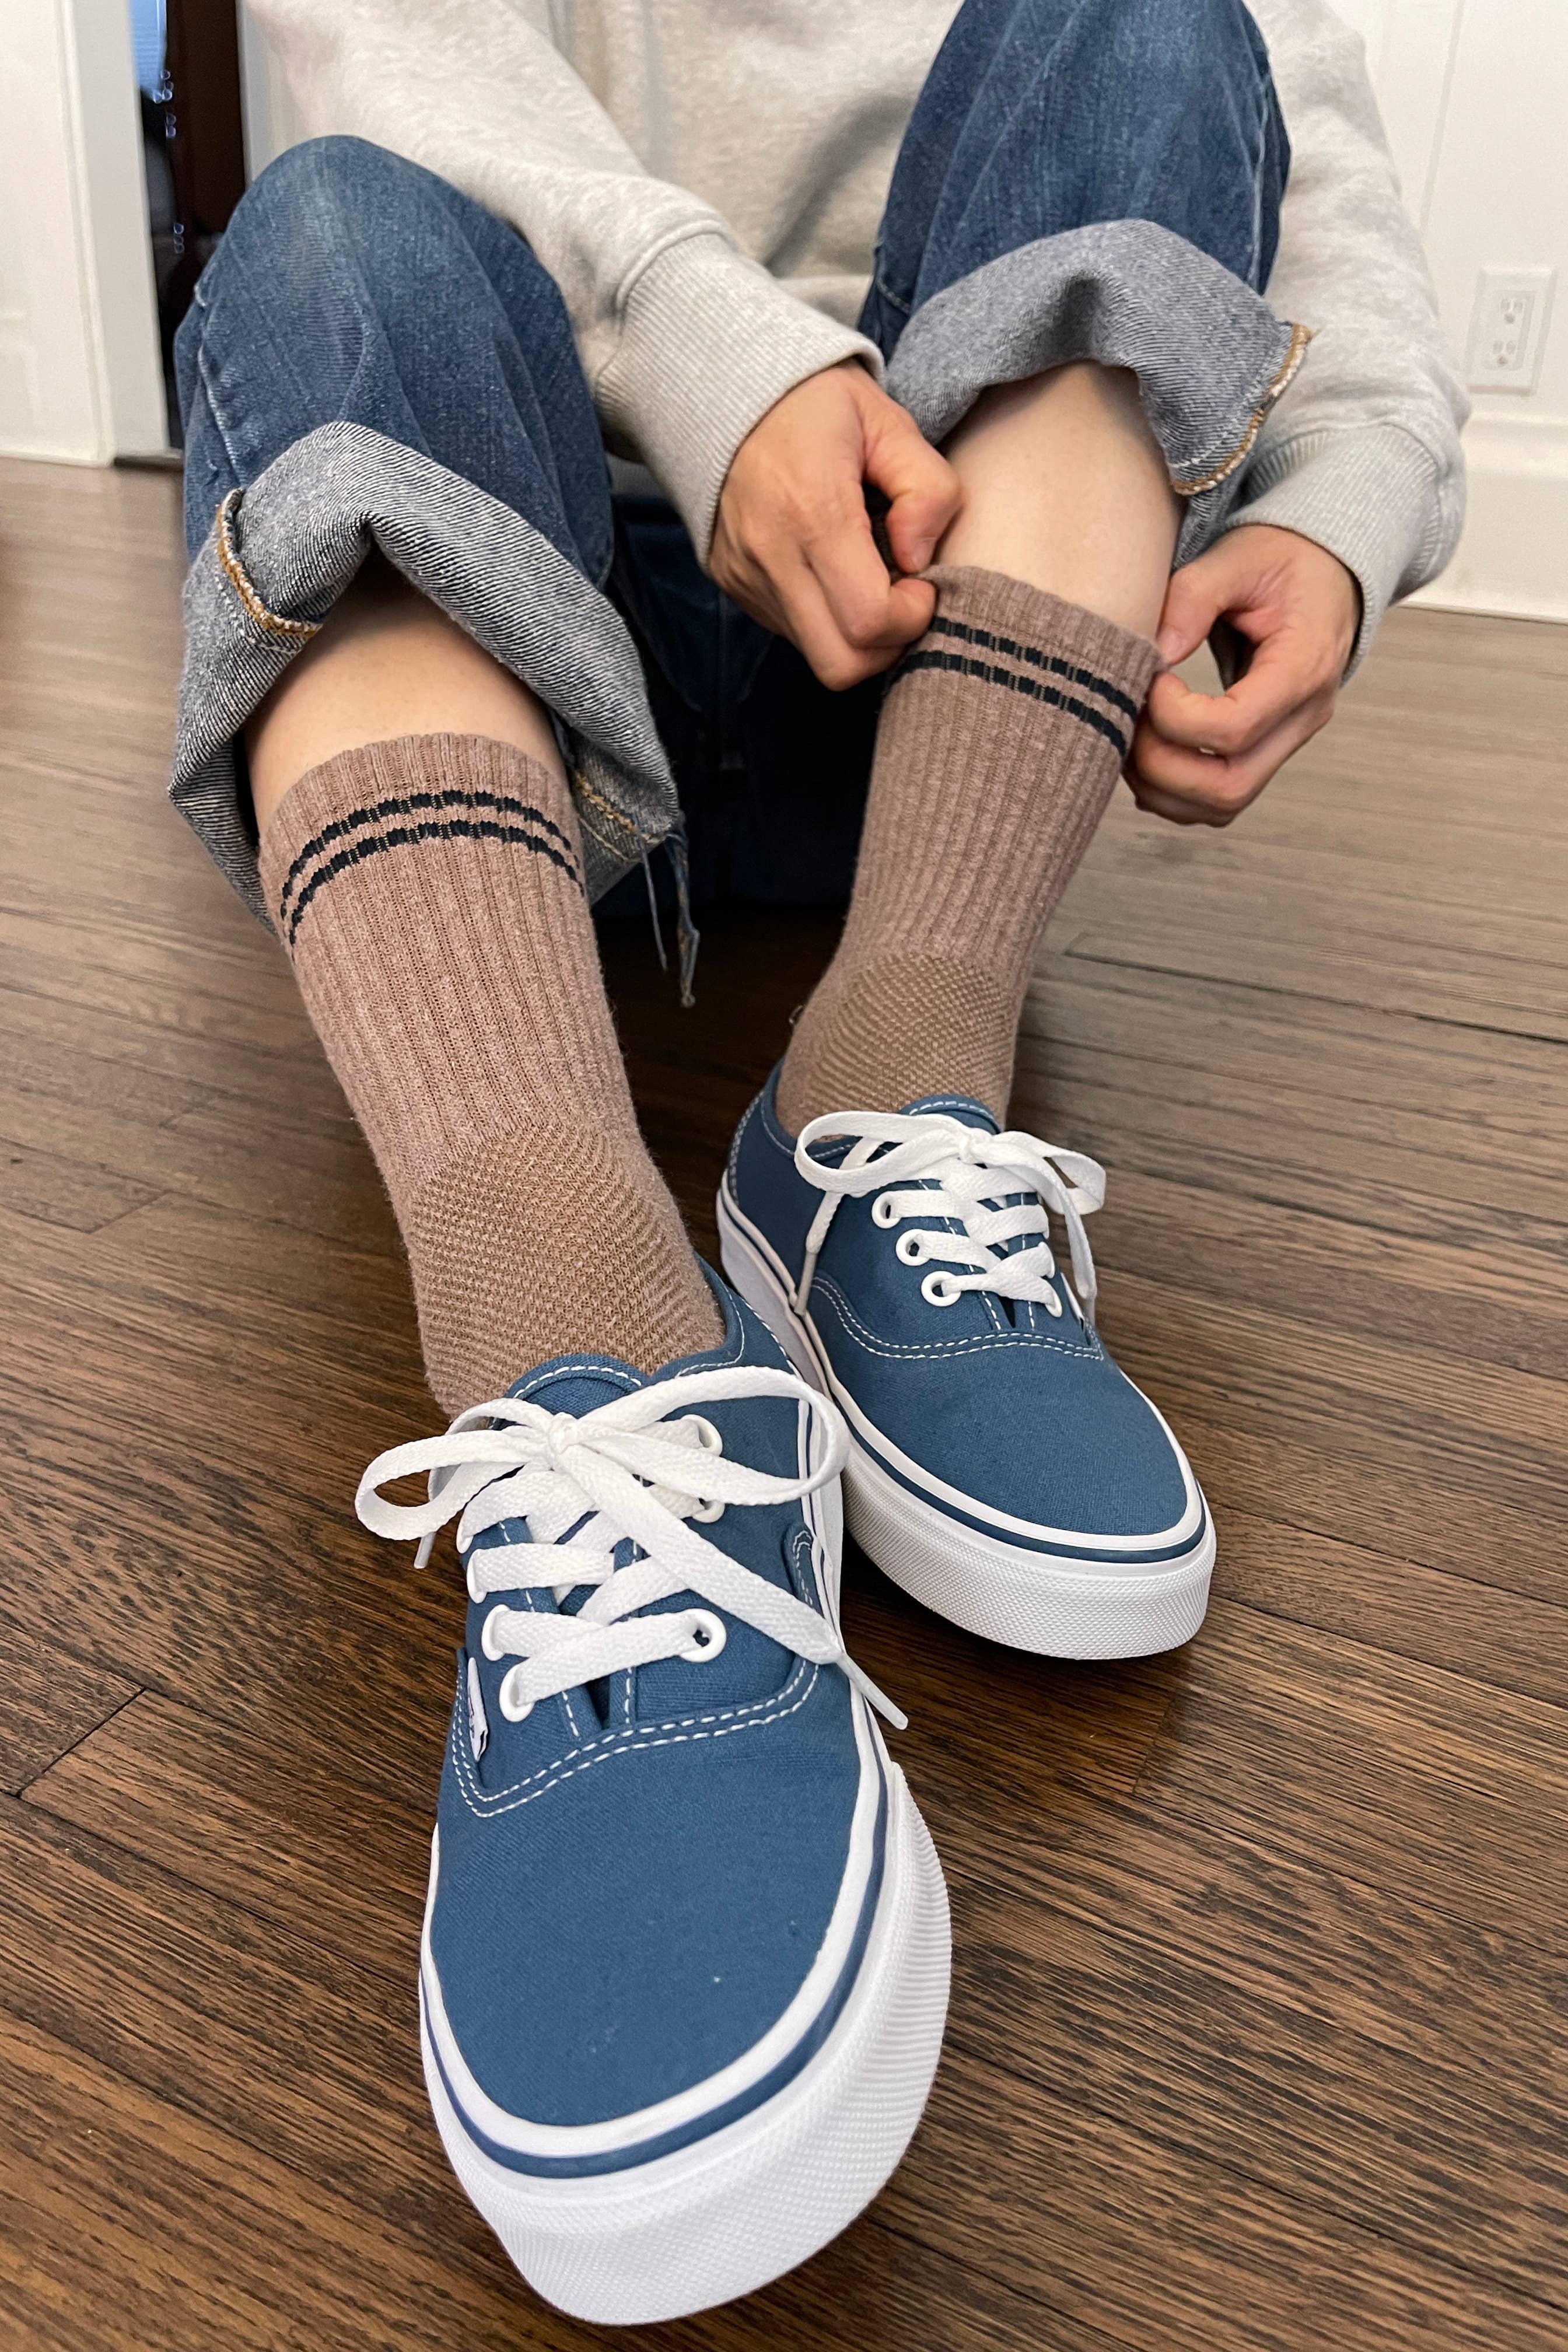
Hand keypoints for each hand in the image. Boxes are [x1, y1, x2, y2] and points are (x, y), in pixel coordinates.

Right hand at [711, 363, 960, 691]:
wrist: (723, 387)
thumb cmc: (816, 403)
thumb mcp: (887, 421)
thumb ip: (927, 488)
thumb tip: (920, 559)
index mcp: (813, 512)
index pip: (870, 621)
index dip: (912, 616)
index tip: (921, 579)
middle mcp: (771, 557)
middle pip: (842, 665)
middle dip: (887, 645)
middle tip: (900, 595)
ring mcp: (746, 578)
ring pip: (817, 657)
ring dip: (857, 635)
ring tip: (866, 577)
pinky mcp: (734, 585)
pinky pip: (791, 632)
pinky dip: (825, 618)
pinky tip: (832, 571)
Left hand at [1128, 525, 1359, 824]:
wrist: (1324, 576)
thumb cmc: (1283, 563)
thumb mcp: (1240, 556)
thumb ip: (1194, 596)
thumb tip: (1152, 651)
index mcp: (1304, 668)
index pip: (1235, 729)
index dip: (1175, 717)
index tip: (1152, 678)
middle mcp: (1302, 719)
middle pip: (1228, 788)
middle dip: (1159, 766)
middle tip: (1129, 715)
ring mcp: (1286, 745)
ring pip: (1220, 807)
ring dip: (1160, 787)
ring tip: (1131, 734)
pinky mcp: (1265, 756)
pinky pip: (1215, 803)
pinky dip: (1171, 792)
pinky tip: (1147, 750)